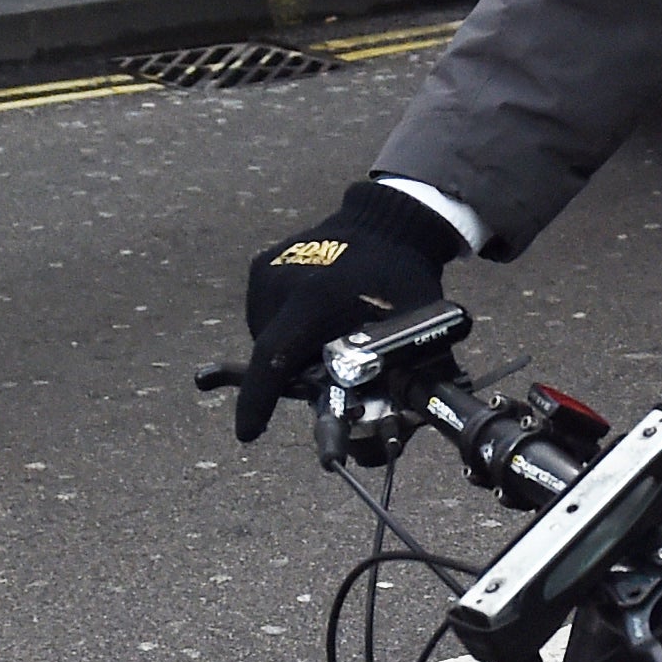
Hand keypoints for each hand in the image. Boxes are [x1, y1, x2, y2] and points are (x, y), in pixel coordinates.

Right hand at [232, 183, 459, 441]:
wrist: (386, 220)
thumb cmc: (404, 281)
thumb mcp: (413, 330)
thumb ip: (399, 381)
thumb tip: (382, 442)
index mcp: (315, 299)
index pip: (274, 359)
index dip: (259, 400)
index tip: (248, 433)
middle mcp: (282, 283)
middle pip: (273, 355)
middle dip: (291, 376)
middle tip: (322, 374)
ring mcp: (267, 270)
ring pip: (268, 337)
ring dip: (290, 351)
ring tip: (325, 337)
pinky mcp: (262, 264)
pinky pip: (266, 314)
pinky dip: (285, 327)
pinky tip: (316, 315)